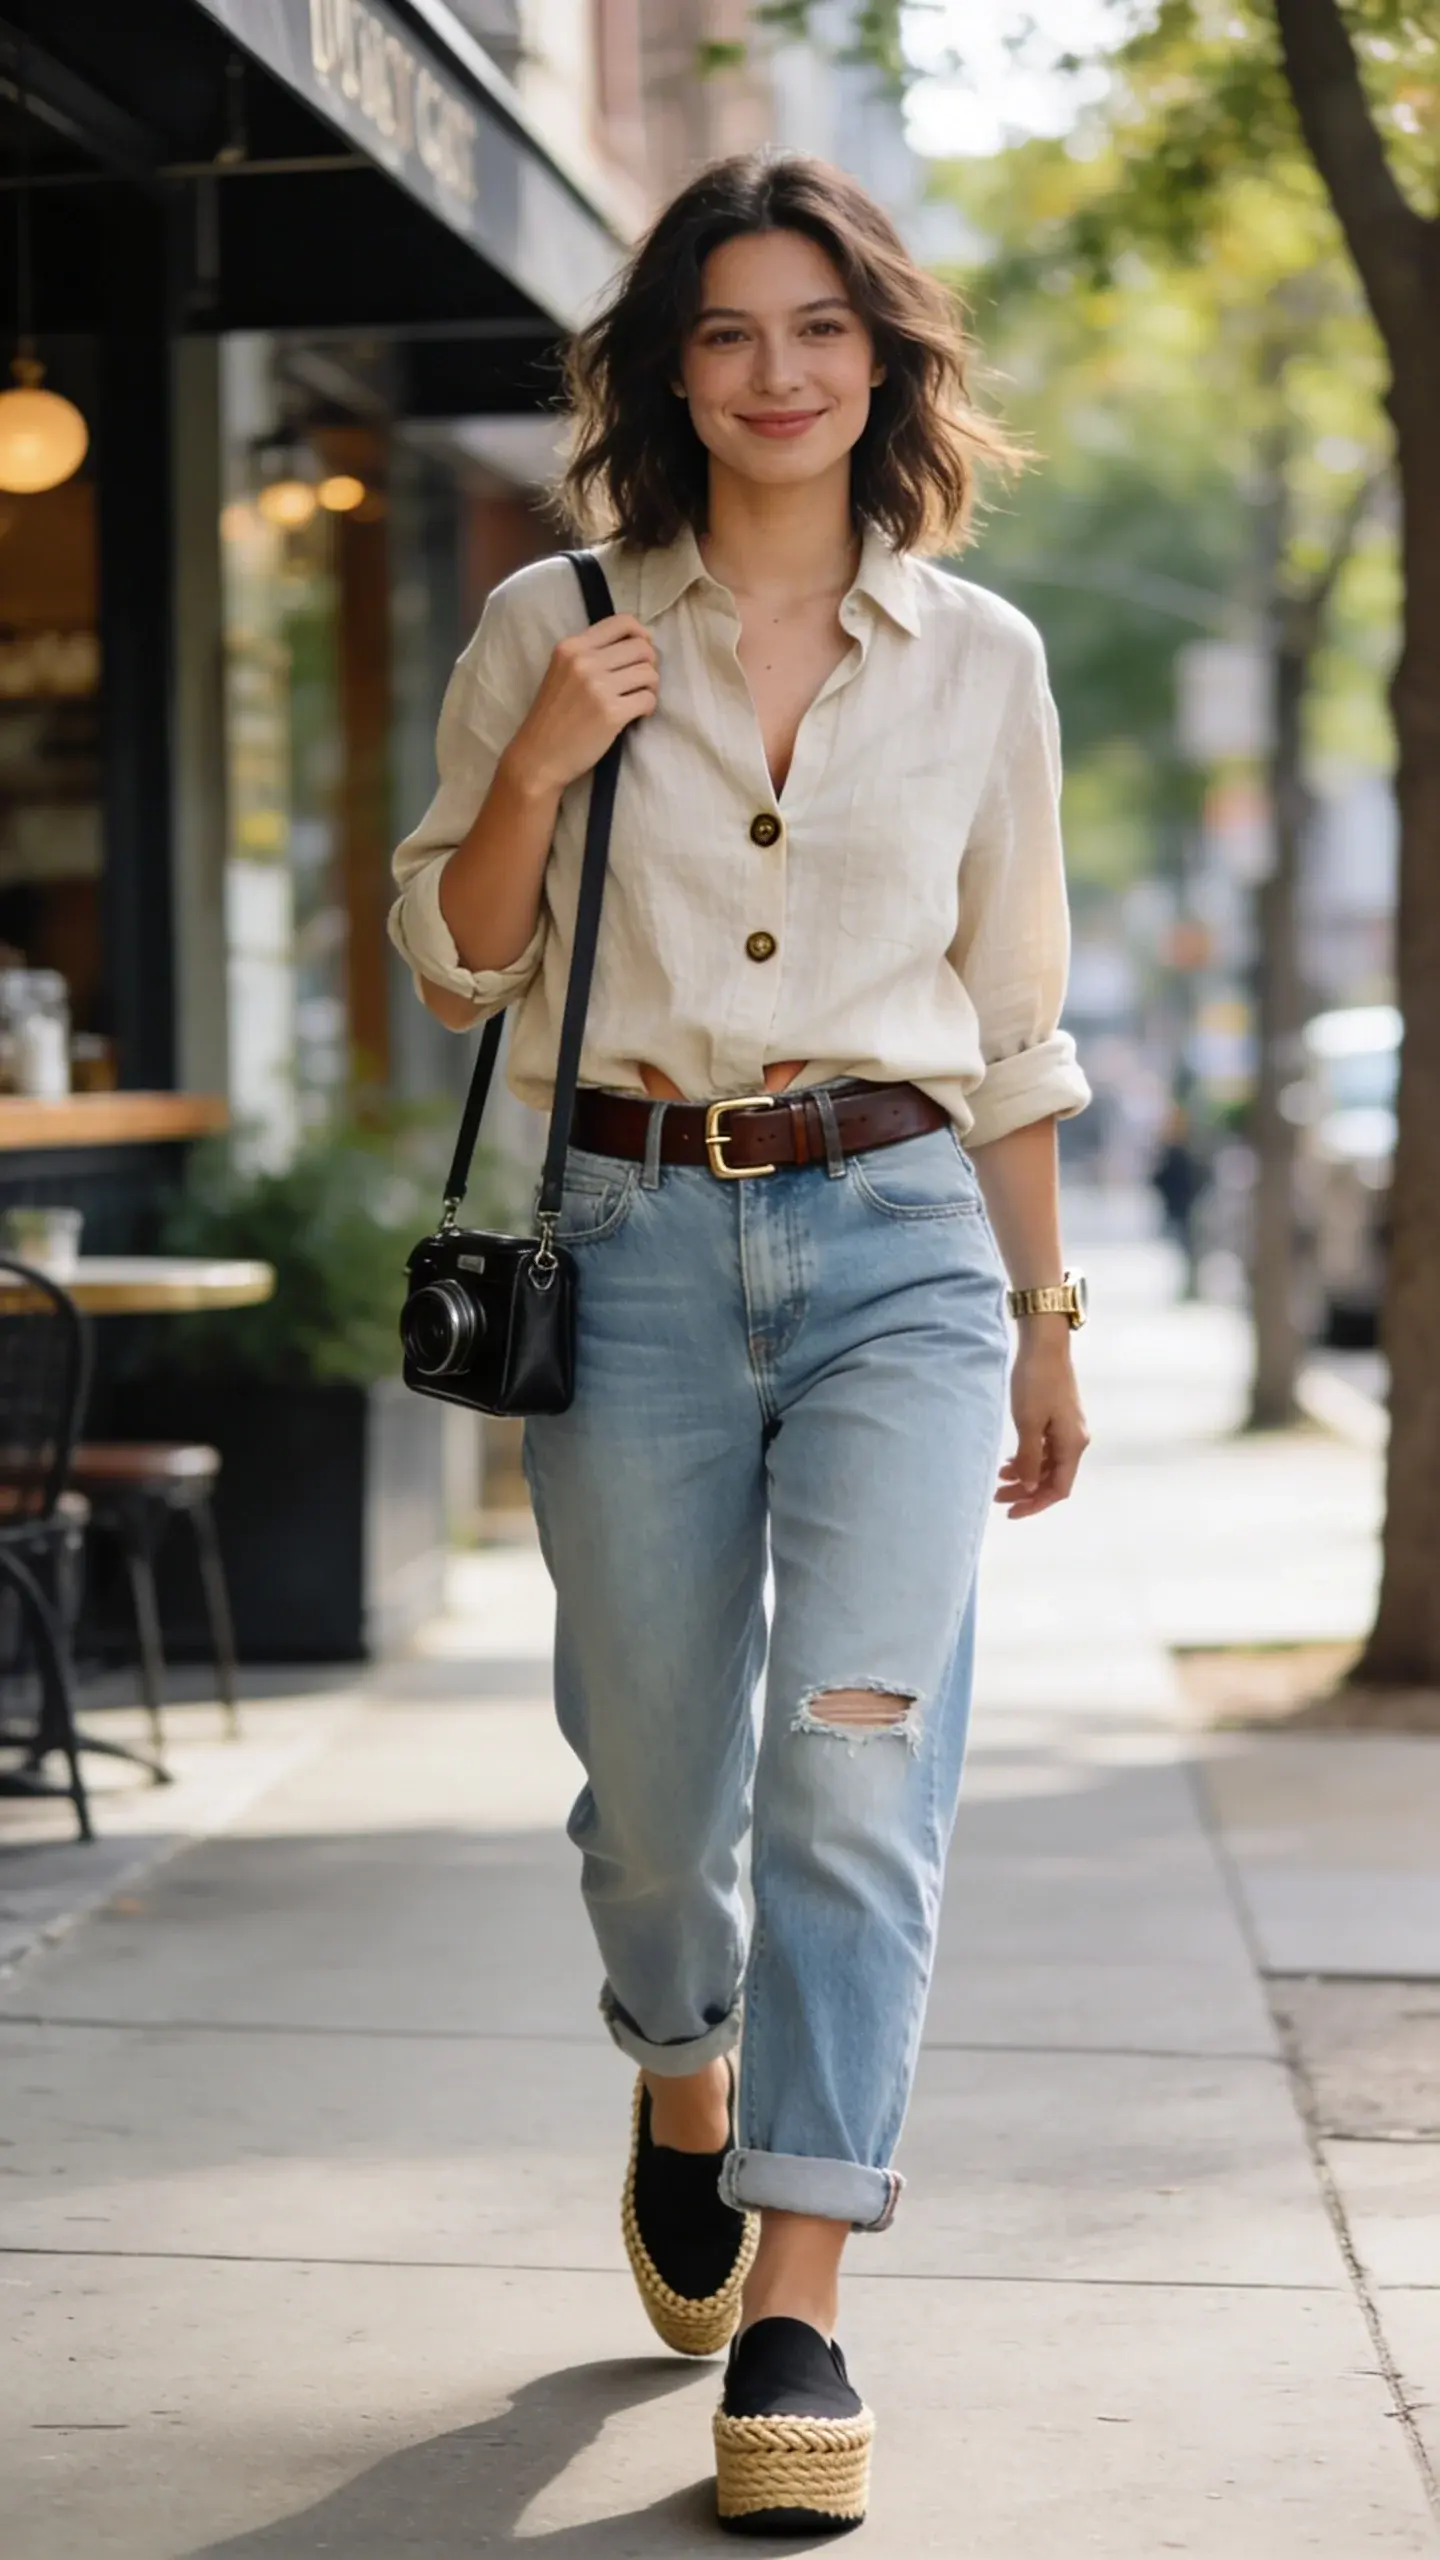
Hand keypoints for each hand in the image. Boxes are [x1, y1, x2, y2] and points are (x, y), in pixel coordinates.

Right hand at [505, 614, 658, 797]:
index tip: (641, 652)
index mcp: (571, 646)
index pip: (622, 622)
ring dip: (651, 687)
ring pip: (649, 673)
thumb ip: (589, 655)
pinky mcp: (611, 714)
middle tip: (640, 682)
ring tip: (638, 699)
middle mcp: (584, 662)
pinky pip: (648, 700)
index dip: (641, 634)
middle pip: (642, 647)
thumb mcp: (560, 672)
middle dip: (649, 664)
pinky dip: (648, 707)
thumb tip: (635, 645)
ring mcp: (598, 687)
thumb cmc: (552, 717)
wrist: (538, 757)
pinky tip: (637, 715)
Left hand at [995, 1323, 1089, 1519]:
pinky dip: (1028, 1458)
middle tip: (997, 1496)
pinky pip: (1045, 1449)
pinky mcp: (1058, 1418)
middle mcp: (1074, 1440)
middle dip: (1026, 1491)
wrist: (1044, 1345)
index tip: (1011, 1512)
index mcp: (1072, 1444)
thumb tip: (1030, 1487)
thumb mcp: (1028, 1423)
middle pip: (1053, 1479)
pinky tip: (1010, 1460)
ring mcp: (1067, 1429)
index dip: (1036, 1504)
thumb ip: (1030, 1458)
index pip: (1058, 1488)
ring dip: (1025, 1475)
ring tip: (999, 1478)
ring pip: (1047, 1464)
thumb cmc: (1036, 1382)